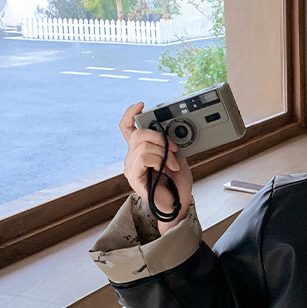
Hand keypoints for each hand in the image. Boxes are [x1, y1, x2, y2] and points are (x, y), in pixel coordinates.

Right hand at [120, 103, 192, 231]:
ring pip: (142, 144)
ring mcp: (131, 167)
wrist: (179, 203)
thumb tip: (168, 128)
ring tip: (172, 163)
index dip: (131, 114)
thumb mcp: (175, 155)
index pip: (128, 128)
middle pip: (137, 133)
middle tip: (173, 149)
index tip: (142, 105)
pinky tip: (165, 168)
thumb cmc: (177, 182)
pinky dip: (158, 159)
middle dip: (159, 137)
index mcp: (141, 150)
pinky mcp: (134, 177)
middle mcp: (132, 157)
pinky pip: (143, 157)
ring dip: (162, 151)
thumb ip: (168, 141)